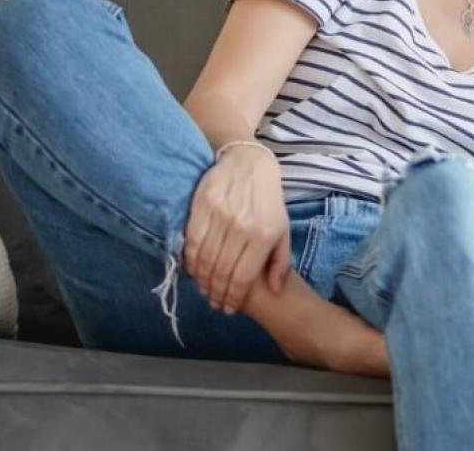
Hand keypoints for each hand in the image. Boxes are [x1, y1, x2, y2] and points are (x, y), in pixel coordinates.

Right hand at [185, 143, 290, 313]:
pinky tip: (193, 270)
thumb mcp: (282, 230)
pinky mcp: (202, 206)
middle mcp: (241, 228)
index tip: (228, 308)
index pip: (243, 278)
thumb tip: (274, 289)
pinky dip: (190, 260)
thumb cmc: (268, 201)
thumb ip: (280, 261)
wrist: (249, 164)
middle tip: (214, 302)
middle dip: (216, 293)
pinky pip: (192, 242)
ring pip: (205, 260)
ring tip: (204, 290)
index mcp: (263, 236)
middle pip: (222, 272)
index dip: (233, 298)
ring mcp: (220, 216)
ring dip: (202, 281)